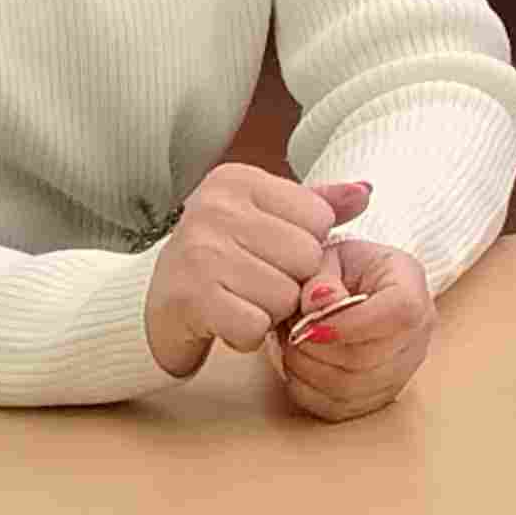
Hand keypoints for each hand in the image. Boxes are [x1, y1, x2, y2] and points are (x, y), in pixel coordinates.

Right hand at [142, 165, 363, 379]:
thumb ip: (317, 204)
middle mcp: (215, 207)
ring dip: (268, 311)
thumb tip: (365, 191)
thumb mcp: (267, 220)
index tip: (268, 252)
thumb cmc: (219, 260)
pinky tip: (226, 322)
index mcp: (238, 180)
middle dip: (290, 282)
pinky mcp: (190, 296)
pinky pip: (254, 326)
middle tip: (254, 282)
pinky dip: (246, 334)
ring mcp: (200, 250)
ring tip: (239, 300)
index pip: (318, 218)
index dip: (304, 247)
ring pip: (285, 296)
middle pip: (306, 258)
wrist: (150, 307)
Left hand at [271, 235, 434, 424]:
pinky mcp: (378, 397)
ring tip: (291, 344)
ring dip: (307, 370)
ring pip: (352, 389)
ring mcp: (402, 372)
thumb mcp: (334, 256)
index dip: (348, 324)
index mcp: (413, 290)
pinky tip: (298, 365)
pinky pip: (340, 408)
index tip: (308, 323)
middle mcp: (418, 337)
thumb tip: (317, 302)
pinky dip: (308, 391)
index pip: (397, 315)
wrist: (364, 288)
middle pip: (369, 359)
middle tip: (290, 330)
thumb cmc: (349, 270)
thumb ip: (322, 276)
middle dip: (316, 349)